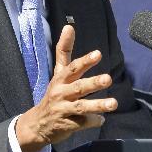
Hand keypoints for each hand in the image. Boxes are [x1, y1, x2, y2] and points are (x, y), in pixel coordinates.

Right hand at [16, 25, 116, 151]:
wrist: (37, 124)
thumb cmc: (54, 94)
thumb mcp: (58, 73)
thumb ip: (64, 50)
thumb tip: (69, 26)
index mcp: (61, 79)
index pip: (72, 68)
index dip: (84, 61)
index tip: (98, 54)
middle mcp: (61, 93)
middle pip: (78, 87)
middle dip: (93, 83)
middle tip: (108, 79)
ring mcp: (63, 110)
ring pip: (81, 107)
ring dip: (98, 105)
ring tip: (114, 104)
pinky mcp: (67, 125)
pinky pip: (82, 123)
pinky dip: (93, 121)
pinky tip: (101, 120)